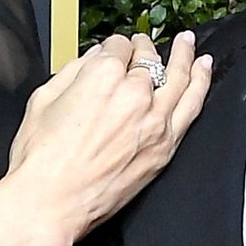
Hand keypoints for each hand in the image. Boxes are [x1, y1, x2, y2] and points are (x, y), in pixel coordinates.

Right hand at [0, 31, 211, 245]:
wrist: (50, 203)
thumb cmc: (41, 158)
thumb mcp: (44, 99)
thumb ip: (73, 71)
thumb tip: (92, 59)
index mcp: (102, 75)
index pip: (118, 46)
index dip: (114, 45)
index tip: (112, 50)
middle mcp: (133, 92)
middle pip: (148, 59)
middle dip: (144, 48)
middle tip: (143, 44)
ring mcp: (154, 120)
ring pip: (178, 76)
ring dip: (184, 54)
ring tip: (188, 41)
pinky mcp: (165, 146)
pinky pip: (191, 106)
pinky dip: (201, 83)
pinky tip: (203, 68)